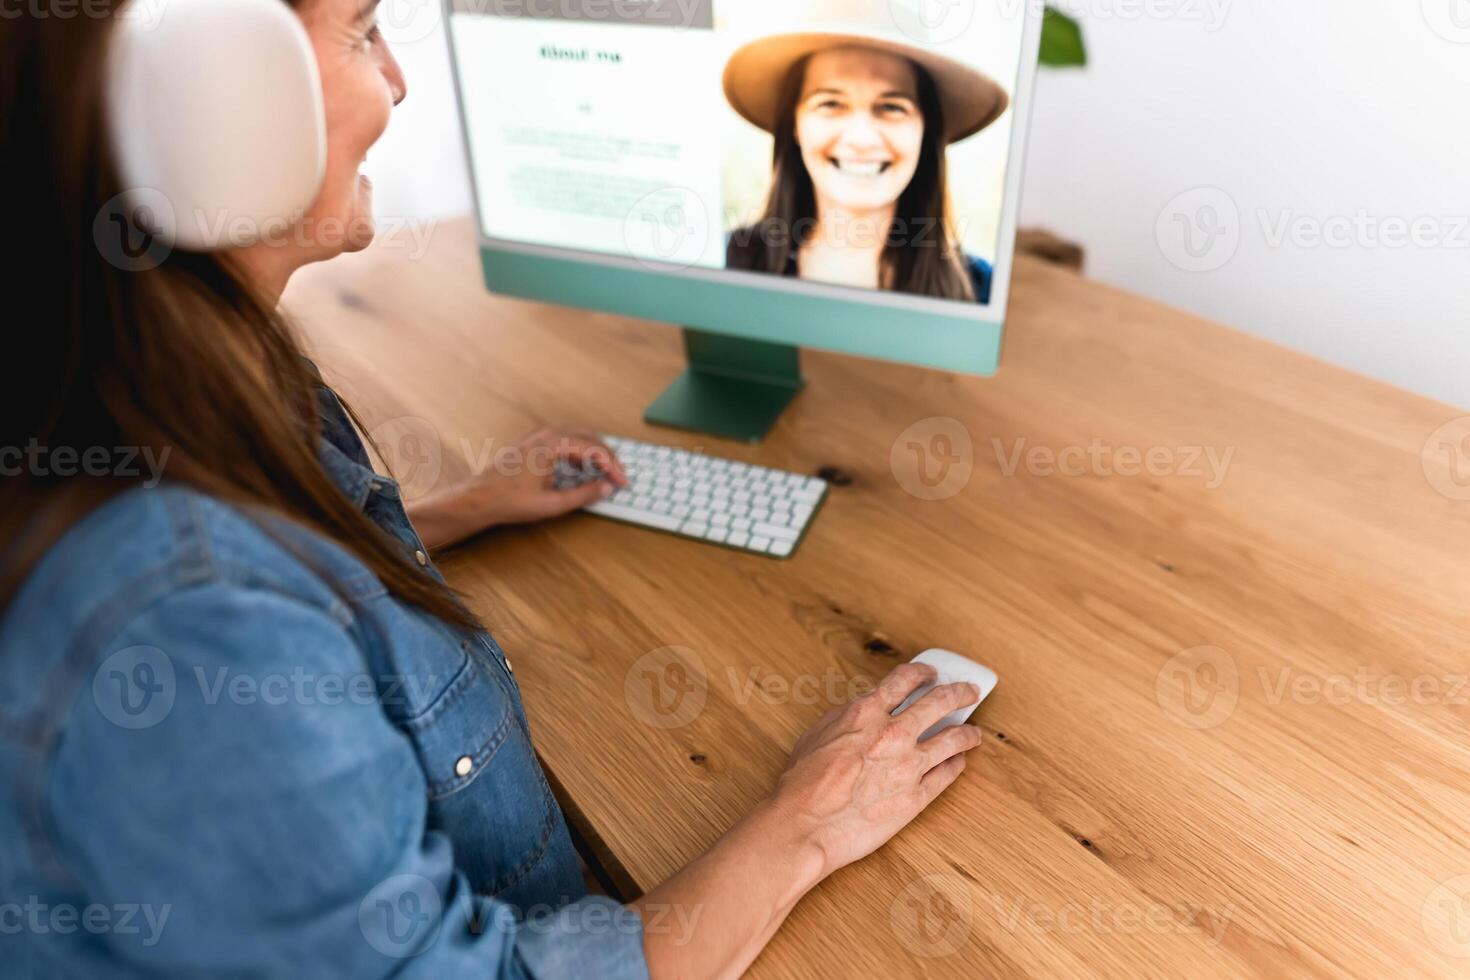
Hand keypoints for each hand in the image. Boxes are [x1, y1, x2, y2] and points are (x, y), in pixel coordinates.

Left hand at [470, 426, 627, 527]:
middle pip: (588, 436)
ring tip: (603, 471)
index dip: (612, 466)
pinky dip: (577, 449)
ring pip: (576, 434)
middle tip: (618, 475)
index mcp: (552, 444)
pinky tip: (579, 466)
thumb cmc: (511, 501)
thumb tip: (606, 488)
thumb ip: (584, 494)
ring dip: (593, 451)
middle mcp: (546, 433)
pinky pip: (562, 437)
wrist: (479, 498)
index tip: (622, 482)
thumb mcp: (553, 504)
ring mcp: (537, 435)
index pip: (593, 449)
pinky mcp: (531, 441)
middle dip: (607, 456)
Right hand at [768, 663, 982, 877]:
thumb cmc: (803, 783)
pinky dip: (956, 764)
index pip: (904, 679)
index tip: (930, 673)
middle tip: (968, 692)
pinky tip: (959, 761)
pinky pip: (947, 775)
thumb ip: (847, 718)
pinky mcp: (916, 796)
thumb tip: (864, 712)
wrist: (806, 823)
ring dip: (968, 732)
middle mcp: (893, 733)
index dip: (922, 672)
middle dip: (959, 692)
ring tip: (975, 732)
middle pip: (939, 701)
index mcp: (866, 713)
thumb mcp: (818, 733)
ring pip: (954, 739)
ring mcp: (909, 765)